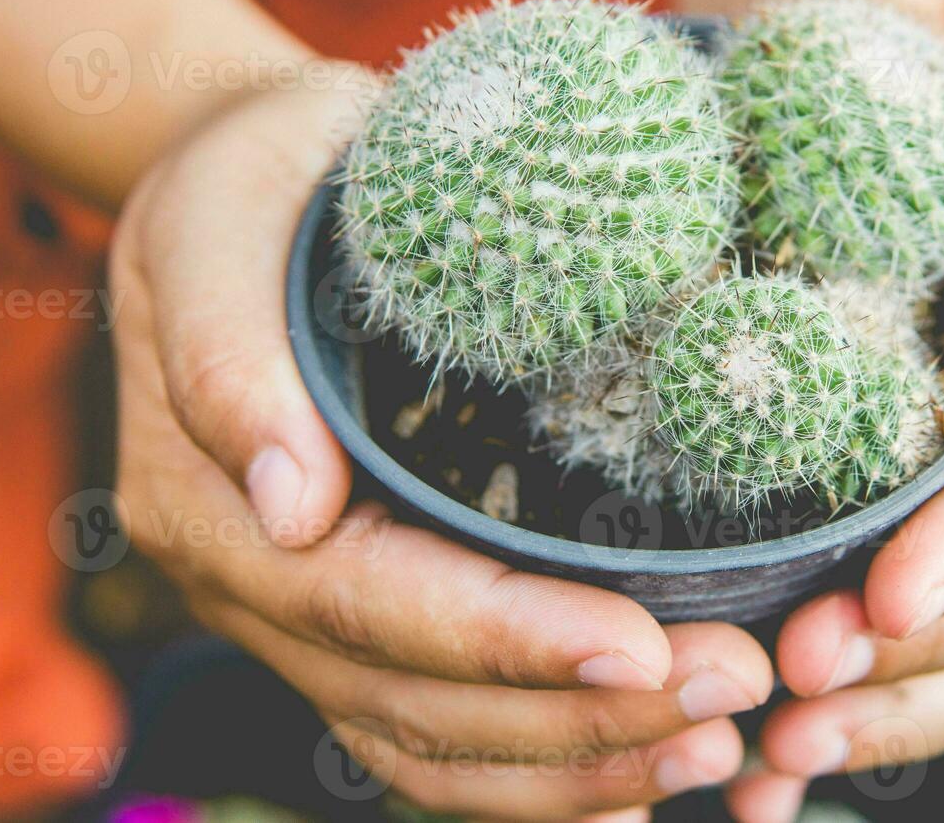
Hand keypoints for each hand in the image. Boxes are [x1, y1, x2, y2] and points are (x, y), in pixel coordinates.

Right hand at [109, 67, 772, 821]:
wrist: (255, 189)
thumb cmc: (253, 181)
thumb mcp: (217, 216)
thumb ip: (226, 352)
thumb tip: (293, 507)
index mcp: (208, 497)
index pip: (367, 600)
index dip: (506, 641)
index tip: (646, 648)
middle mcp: (255, 581)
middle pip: (416, 698)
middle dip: (579, 715)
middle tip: (735, 690)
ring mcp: (303, 612)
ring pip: (431, 742)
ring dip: (575, 765)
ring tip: (713, 747)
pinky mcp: (359, 612)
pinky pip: (435, 727)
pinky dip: (534, 775)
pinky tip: (632, 788)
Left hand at [726, 28, 943, 821]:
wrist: (818, 98)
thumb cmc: (914, 95)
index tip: (889, 597)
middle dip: (907, 650)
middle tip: (800, 681)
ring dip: (876, 712)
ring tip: (779, 757)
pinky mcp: (880, 538)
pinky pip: (890, 652)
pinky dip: (846, 719)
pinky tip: (769, 769)